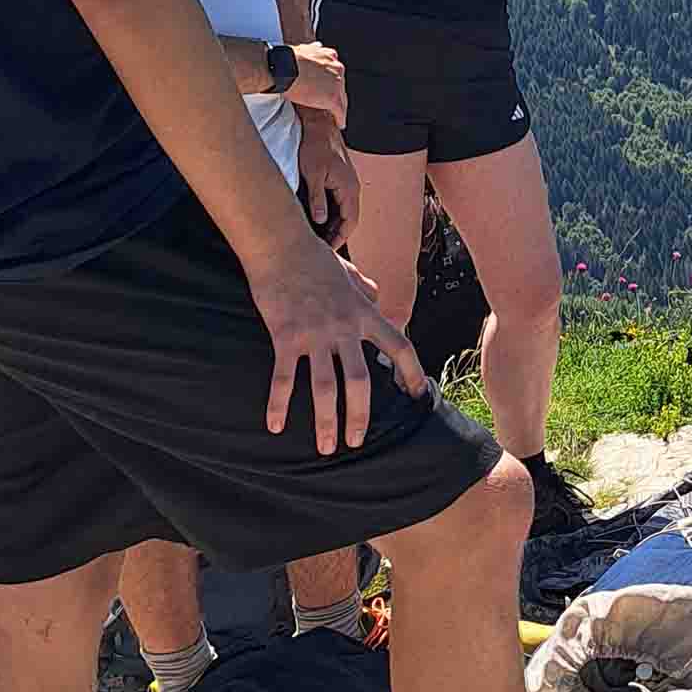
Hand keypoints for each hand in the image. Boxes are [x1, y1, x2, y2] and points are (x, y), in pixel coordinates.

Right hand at [247, 233, 424, 454]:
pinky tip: (275, 427)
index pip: (399, 346)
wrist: (281, 244)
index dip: (411, 372)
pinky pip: (283, 378)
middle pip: (361, 381)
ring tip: (325, 447)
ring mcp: (316, 334)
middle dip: (360, 415)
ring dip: (325, 421)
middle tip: (355, 442)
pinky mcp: (286, 336)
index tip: (416, 395)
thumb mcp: (349, 272)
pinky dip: (278, 405)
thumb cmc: (314, 257)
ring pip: (325, 387)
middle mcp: (345, 327)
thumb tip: (376, 295)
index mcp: (365, 313)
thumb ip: (365, 287)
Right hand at [284, 39, 346, 123]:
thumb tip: (316, 46)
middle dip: (336, 93)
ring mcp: (337, 83)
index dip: (331, 80)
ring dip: (340, 107)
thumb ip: (313, 50)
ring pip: (342, 98)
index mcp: (330, 56)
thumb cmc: (287, 58)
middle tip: (329, 102)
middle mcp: (337, 68)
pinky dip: (340, 118)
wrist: (283, 67)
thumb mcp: (304, 48)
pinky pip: (340, 111)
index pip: (335, 71)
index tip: (328, 86)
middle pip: (340, 85)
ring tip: (338, 115)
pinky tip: (340, 123)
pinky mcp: (333, 98)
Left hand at [297, 114, 358, 246]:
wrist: (318, 125)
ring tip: (320, 238)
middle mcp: (352, 187)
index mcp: (349, 188)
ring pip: (345, 211)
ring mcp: (348, 182)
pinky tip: (320, 219)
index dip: (339, 238)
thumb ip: (317, 199)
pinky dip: (333, 214)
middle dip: (338, 235)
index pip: (349, 221)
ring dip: (335, 225)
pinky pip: (341, 202)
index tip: (328, 250)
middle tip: (322, 249)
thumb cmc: (314, 147)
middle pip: (349, 219)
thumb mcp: (312, 174)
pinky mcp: (341, 179)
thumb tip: (320, 220)